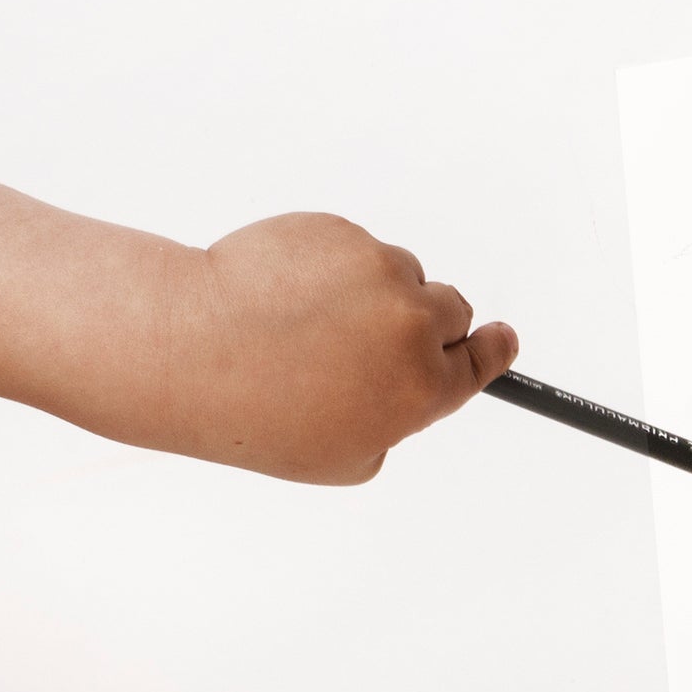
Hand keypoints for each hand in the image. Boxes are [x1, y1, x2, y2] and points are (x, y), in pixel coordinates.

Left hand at [174, 213, 519, 483]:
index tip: (502, 338)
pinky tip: (283, 295)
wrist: (189, 348)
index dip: (494, 348)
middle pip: (451, 311)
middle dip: (420, 324)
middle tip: (363, 343)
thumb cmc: (255, 412)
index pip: (485, 359)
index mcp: (422, 387)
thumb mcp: (341, 458)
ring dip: (370, 293)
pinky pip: (352, 248)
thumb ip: (394, 425)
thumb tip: (405, 390)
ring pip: (399, 275)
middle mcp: (413, 325)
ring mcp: (378, 271)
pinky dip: (328, 266)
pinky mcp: (339, 233)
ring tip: (303, 324)